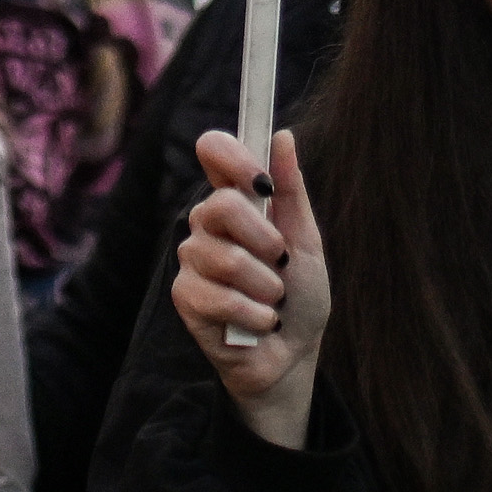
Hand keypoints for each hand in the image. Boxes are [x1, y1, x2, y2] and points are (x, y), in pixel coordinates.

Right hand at [172, 130, 327, 448]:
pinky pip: (218, 296)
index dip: (230, 155)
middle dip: (264, 239)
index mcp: (237, 200)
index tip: (259, 179)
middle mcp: (207, 224)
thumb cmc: (301, 296)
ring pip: (224, 258)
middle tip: (280, 262)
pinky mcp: (185, 297)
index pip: (213, 151)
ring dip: (265, 286)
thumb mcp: (306, 241)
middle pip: (220, 205)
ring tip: (272, 301)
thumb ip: (292, 190)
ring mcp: (192, 259)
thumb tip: (283, 136)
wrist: (294, 355)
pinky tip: (260, 322)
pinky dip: (254, 314)